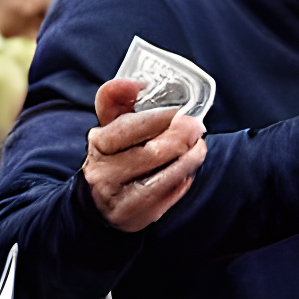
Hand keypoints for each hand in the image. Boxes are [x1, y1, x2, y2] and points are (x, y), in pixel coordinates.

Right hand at [83, 80, 206, 232]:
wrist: (99, 201)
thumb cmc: (114, 155)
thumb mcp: (110, 125)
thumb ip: (118, 99)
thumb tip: (138, 82)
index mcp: (98, 143)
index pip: (129, 126)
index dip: (159, 117)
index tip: (182, 110)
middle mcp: (102, 171)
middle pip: (150, 152)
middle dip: (180, 137)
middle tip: (197, 127)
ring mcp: (117, 196)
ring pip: (161, 176)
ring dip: (188, 159)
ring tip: (200, 146)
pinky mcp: (133, 216)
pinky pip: (165, 196)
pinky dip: (182, 180)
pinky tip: (189, 170)